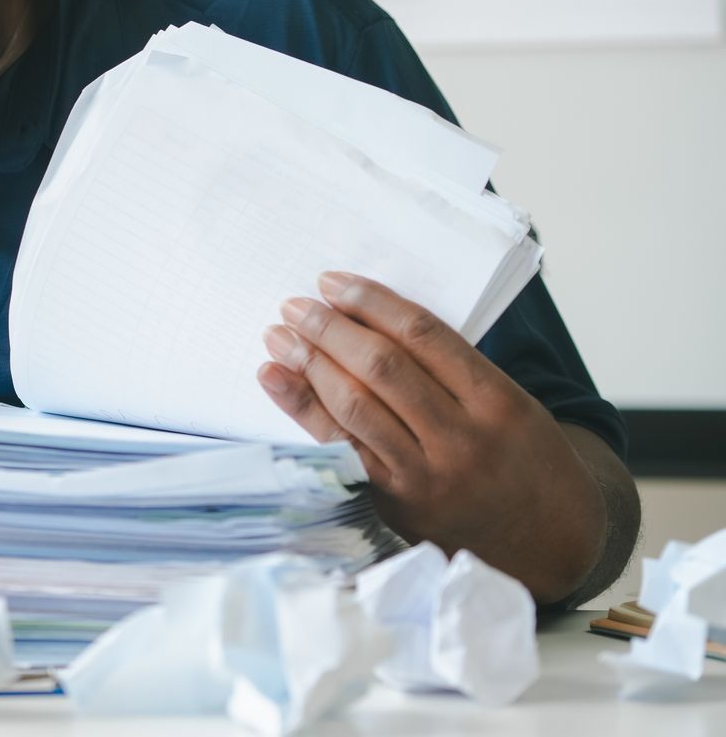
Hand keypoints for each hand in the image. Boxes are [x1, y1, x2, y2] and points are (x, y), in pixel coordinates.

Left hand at [257, 272, 606, 603]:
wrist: (551, 544)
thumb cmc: (523, 459)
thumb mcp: (511, 403)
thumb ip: (452, 368)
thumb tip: (370, 318)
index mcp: (497, 401)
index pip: (423, 335)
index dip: (371, 302)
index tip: (334, 283)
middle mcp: (463, 438)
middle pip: (382, 368)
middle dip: (330, 330)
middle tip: (295, 306)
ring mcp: (427, 475)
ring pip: (355, 406)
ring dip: (308, 364)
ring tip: (279, 337)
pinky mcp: (396, 503)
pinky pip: (340, 447)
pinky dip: (302, 408)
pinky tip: (276, 380)